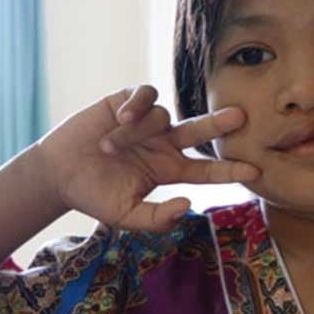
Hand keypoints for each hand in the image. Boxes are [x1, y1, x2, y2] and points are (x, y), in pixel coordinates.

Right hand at [34, 85, 258, 231]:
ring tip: (108, 147)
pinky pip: (144, 95)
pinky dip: (136, 106)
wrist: (58, 173)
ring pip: (161, 117)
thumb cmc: (95, 195)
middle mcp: (166, 142)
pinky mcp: (128, 101)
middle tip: (241, 116)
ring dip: (135, 132)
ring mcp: (149, 122)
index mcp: (170, 168)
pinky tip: (120, 118)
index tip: (255, 171)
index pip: (208, 169)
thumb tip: (187, 206)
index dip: (229, 170)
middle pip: (201, 131)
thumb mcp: (125, 215)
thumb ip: (156, 218)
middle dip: (220, 124)